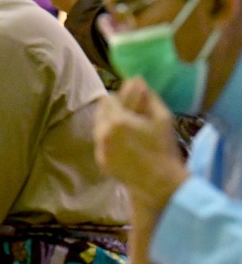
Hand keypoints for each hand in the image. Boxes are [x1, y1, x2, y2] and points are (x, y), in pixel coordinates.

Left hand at [94, 78, 188, 212]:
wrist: (160, 182)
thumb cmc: (164, 148)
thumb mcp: (162, 118)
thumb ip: (148, 97)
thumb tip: (138, 81)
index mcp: (117, 121)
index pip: (109, 99)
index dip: (121, 97)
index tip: (132, 97)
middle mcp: (103, 134)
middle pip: (100, 112)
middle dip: (113, 108)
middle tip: (130, 111)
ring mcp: (100, 149)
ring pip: (98, 127)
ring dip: (110, 122)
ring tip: (128, 126)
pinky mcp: (101, 161)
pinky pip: (101, 142)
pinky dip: (109, 138)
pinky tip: (125, 141)